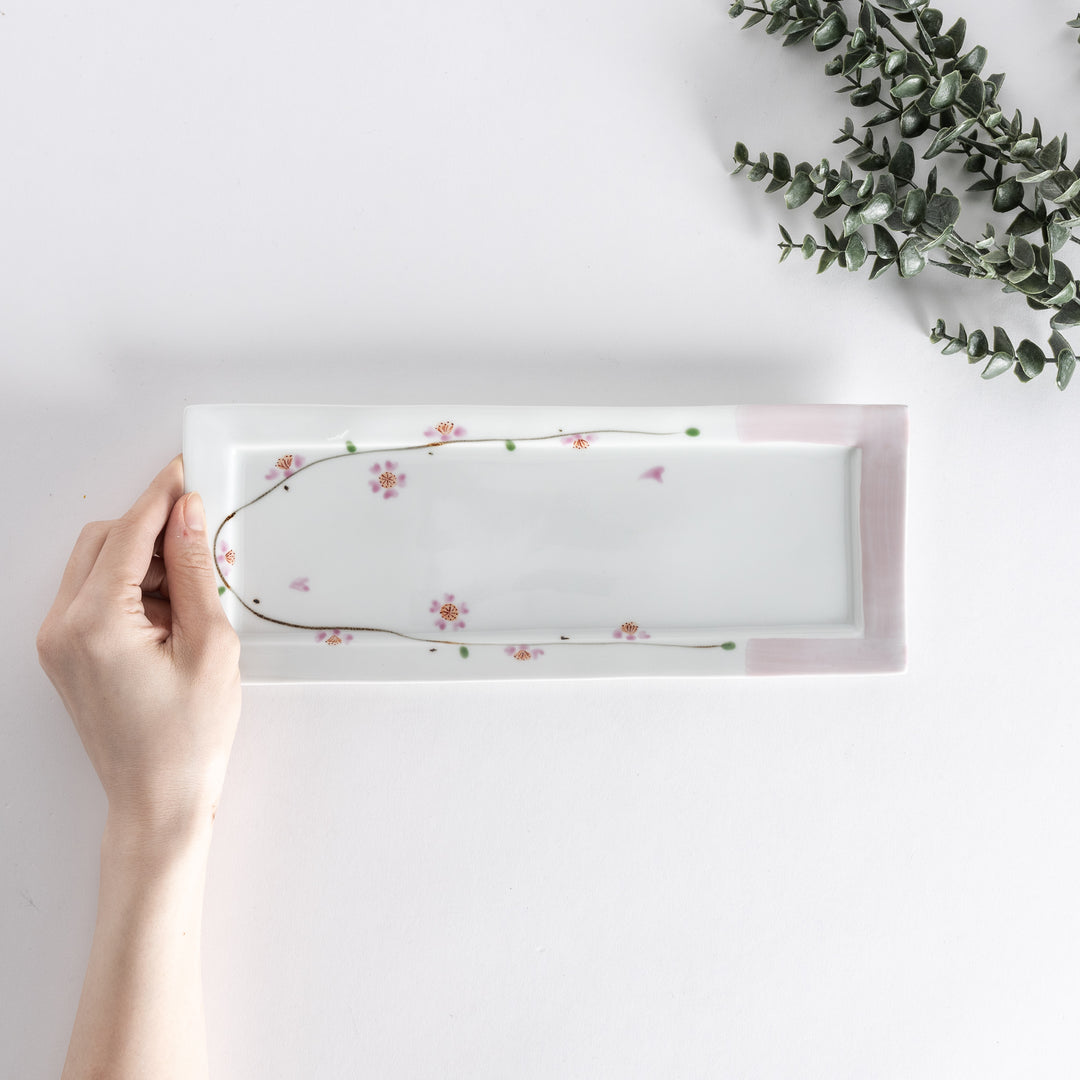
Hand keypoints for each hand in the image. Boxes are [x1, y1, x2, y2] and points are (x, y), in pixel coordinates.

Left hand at [37, 454, 240, 849]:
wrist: (157, 800)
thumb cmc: (190, 735)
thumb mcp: (209, 645)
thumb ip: (195, 571)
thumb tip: (188, 514)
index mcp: (95, 624)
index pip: (128, 534)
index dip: (160, 497)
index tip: (185, 470)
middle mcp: (62, 627)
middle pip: (102, 541)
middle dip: (151, 530)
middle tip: (201, 541)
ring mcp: (57, 642)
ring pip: (95, 565)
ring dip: (142, 560)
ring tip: (190, 598)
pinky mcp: (65, 654)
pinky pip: (92, 595)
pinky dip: (130, 588)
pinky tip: (169, 615)